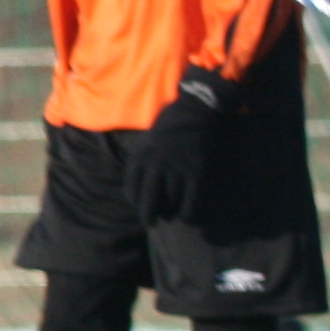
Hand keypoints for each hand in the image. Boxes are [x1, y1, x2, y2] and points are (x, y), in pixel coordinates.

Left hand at [128, 69, 221, 227]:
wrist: (198, 108)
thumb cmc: (173, 120)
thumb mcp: (149, 137)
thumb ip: (144, 156)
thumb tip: (143, 178)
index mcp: (141, 155)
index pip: (131, 187)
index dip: (134, 201)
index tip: (140, 205)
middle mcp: (156, 164)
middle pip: (148, 200)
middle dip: (148, 215)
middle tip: (151, 222)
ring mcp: (177, 169)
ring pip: (170, 202)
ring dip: (170, 213)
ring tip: (172, 216)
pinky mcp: (197, 172)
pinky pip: (190, 201)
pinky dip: (189, 214)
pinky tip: (189, 216)